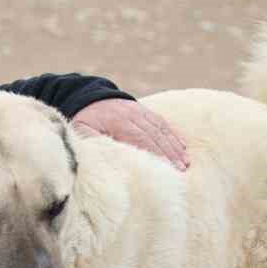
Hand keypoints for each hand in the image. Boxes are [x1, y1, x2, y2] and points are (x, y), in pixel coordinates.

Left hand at [72, 99, 188, 170]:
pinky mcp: (145, 111)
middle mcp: (132, 115)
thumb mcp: (81, 130)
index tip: (165, 168)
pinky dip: (173, 135)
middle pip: (154, 136)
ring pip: (161, 130)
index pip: (140, 139)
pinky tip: (183, 147)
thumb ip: (91, 141)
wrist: (90, 98)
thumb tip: (103, 157)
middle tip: (181, 170)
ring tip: (185, 163)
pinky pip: (162, 123)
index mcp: (117, 122)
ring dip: (174, 147)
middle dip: (169, 153)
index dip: (154, 154)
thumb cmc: (85, 120)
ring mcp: (140, 112)